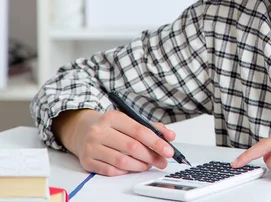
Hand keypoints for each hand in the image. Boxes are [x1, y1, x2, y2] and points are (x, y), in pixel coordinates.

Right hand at [53, 109, 175, 175]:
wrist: (81, 130)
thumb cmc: (111, 127)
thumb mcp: (129, 120)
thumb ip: (151, 127)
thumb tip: (170, 136)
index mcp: (113, 117)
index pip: (139, 131)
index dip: (157, 142)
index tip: (169, 150)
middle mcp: (100, 131)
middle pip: (132, 147)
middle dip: (151, 156)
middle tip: (162, 161)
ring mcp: (92, 147)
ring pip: (122, 161)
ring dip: (140, 165)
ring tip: (148, 165)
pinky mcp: (87, 161)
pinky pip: (111, 171)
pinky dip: (125, 171)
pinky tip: (131, 167)